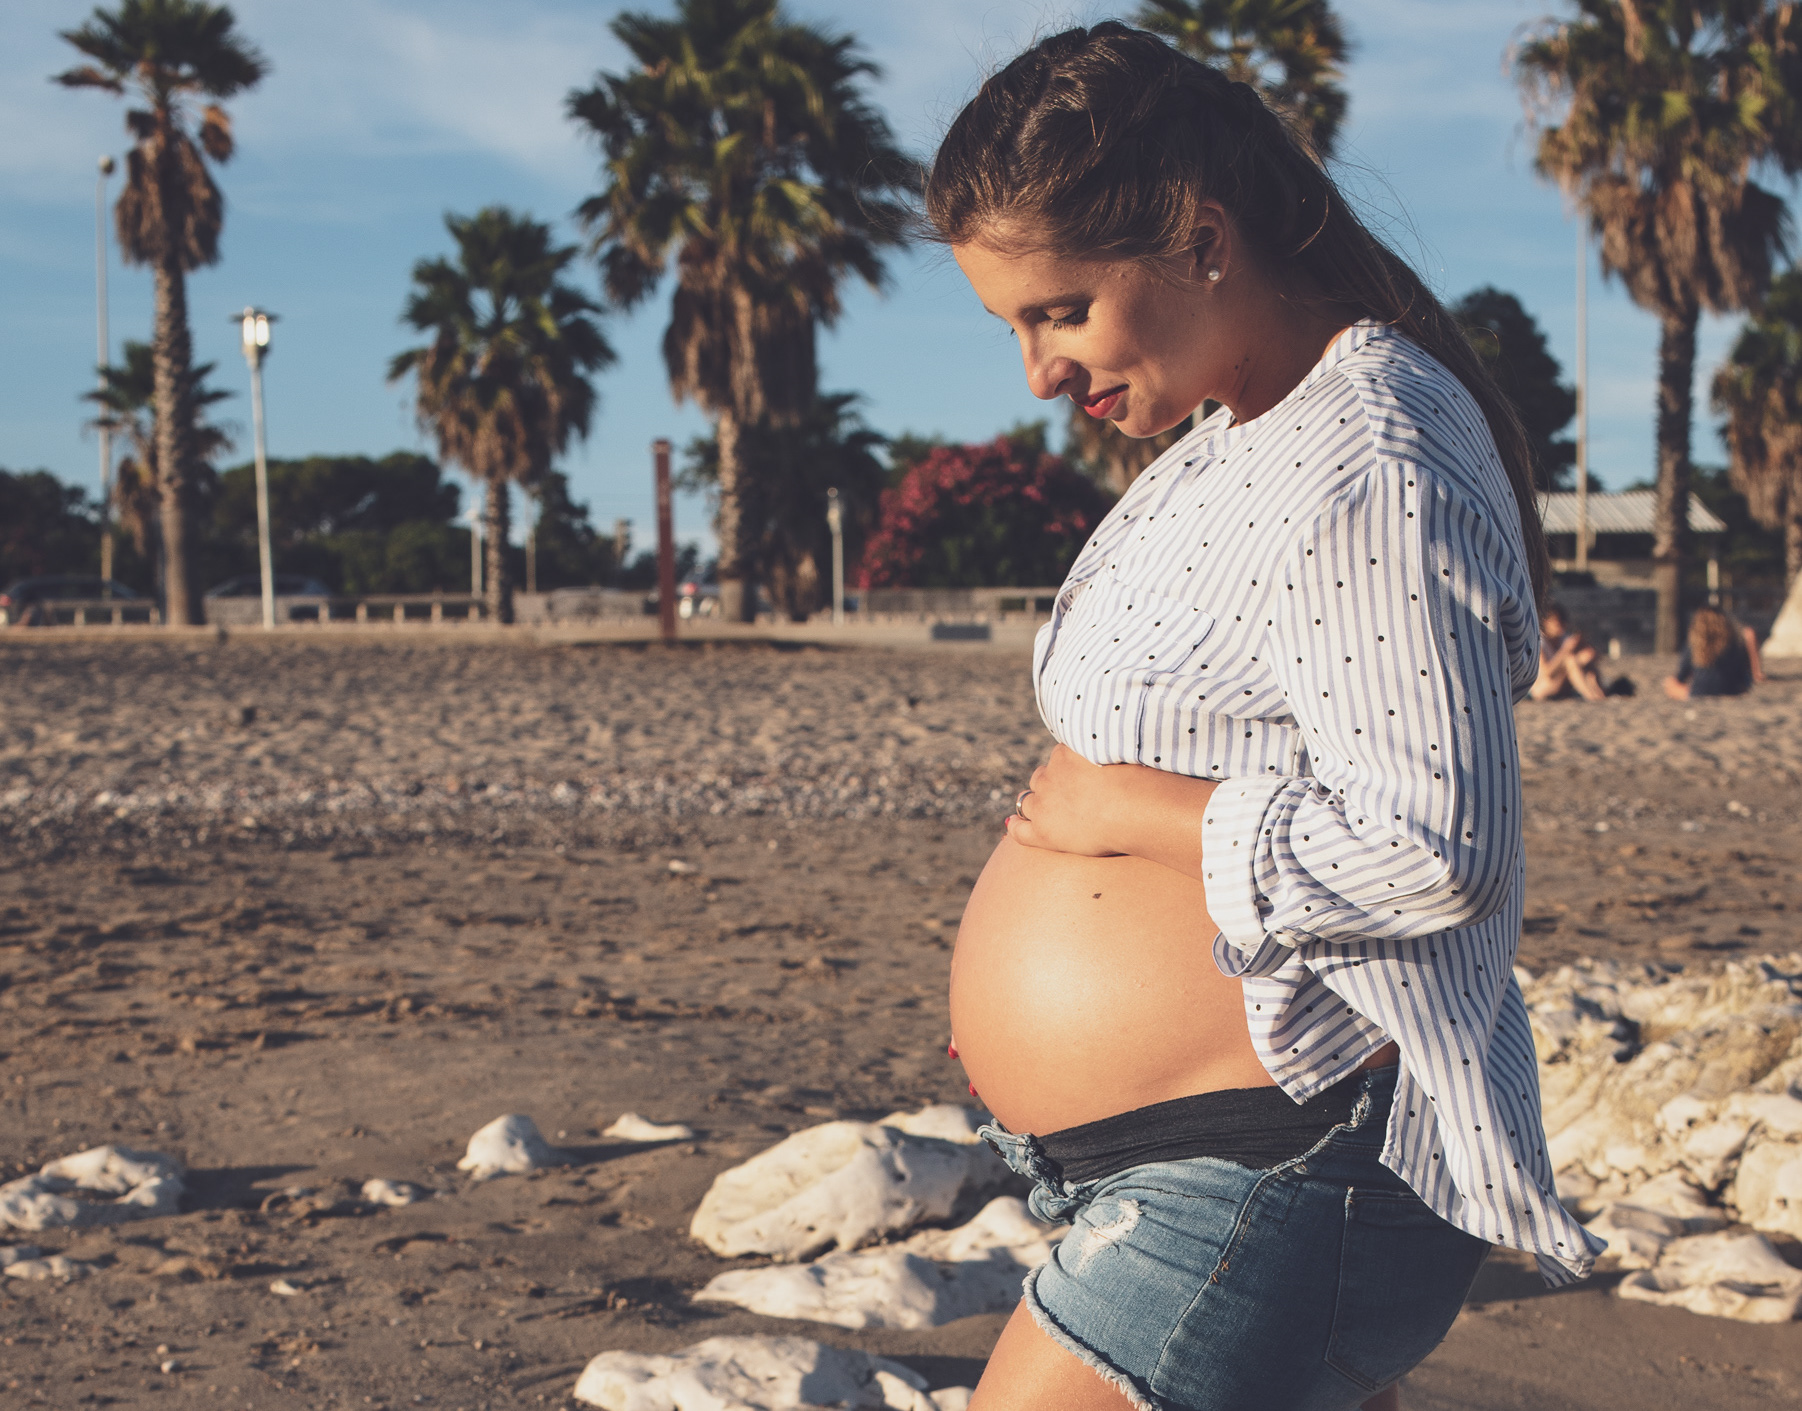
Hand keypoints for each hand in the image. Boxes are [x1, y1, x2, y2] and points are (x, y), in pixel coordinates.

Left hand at [1007, 744, 1219, 879]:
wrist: (1135, 808)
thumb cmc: (1148, 780)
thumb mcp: (1140, 749)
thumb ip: (1135, 741)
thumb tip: (1158, 725)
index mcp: (1071, 750)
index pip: (1063, 754)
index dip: (1072, 766)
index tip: (1084, 774)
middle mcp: (1052, 772)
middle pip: (1045, 774)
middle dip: (1053, 782)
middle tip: (1071, 794)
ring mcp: (1045, 802)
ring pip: (1030, 798)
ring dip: (1035, 802)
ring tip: (1045, 810)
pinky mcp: (1043, 831)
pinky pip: (1020, 829)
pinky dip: (1016, 827)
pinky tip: (1012, 828)